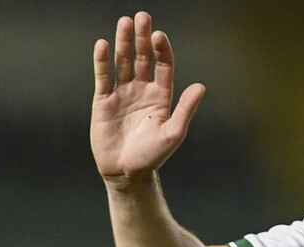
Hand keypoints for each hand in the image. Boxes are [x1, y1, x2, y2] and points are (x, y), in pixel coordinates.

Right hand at [91, 12, 205, 182]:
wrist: (126, 173)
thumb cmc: (152, 156)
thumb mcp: (173, 133)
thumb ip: (185, 109)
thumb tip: (201, 87)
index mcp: (161, 97)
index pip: (163, 67)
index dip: (162, 51)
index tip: (159, 36)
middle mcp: (142, 91)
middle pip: (143, 58)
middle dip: (143, 38)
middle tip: (142, 17)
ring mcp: (122, 94)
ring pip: (123, 62)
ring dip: (123, 43)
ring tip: (124, 22)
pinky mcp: (103, 101)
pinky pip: (103, 77)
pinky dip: (102, 61)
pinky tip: (102, 44)